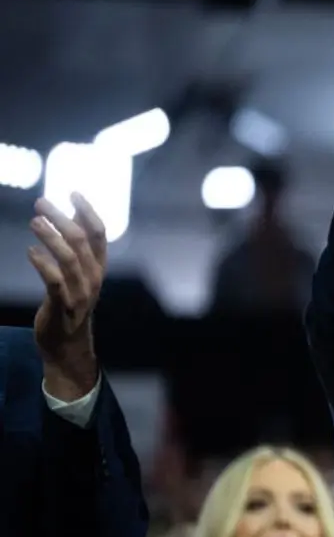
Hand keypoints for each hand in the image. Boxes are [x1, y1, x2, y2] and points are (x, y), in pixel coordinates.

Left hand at [30, 193, 106, 398]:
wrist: (67, 344)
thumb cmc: (70, 303)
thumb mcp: (78, 273)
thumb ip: (78, 246)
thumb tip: (73, 216)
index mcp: (99, 267)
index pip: (99, 234)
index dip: (88, 211)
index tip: (73, 192)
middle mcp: (94, 277)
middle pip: (82, 241)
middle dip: (61, 219)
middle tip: (41, 202)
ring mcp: (81, 292)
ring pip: (70, 259)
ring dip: (51, 237)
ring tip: (34, 221)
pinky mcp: (64, 305)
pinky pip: (55, 281)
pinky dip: (43, 264)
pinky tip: (31, 251)